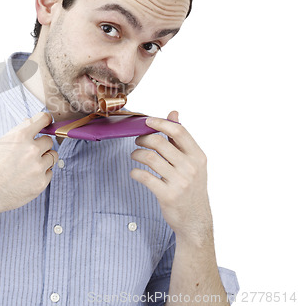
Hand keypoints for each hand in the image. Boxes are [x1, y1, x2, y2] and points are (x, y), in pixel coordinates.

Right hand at [0, 112, 57, 216]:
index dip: (45, 120)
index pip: (43, 118)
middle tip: (30, 153)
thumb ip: (18, 134)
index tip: (46, 123)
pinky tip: (27, 178)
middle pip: (49, 140)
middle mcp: (31, 149)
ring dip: (44, 159)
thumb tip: (30, 123)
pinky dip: (42, 174)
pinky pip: (49, 172)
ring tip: (28, 166)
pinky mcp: (41, 183)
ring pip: (52, 156)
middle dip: (41, 145)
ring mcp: (38, 167)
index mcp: (20, 136)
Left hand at [130, 111, 212, 245]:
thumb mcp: (193, 162)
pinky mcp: (167, 195)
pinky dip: (135, 172)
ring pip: (149, 157)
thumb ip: (181, 139)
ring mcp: (179, 182)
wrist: (195, 220)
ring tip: (135, 155)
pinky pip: (144, 177)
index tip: (147, 121)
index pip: (179, 131)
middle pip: (159, 142)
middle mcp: (190, 167)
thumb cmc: (192, 187)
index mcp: (198, 156)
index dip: (160, 122)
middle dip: (143, 138)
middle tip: (138, 141)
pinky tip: (135, 172)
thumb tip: (173, 113)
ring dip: (136, 153)